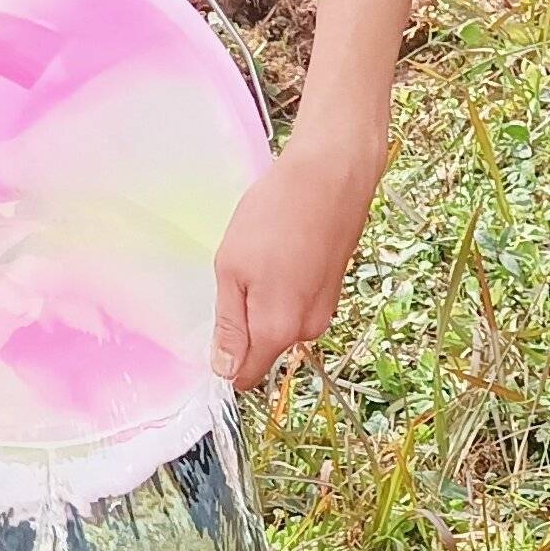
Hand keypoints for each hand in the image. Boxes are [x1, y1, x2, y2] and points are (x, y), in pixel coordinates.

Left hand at [210, 123, 382, 387]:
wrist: (332, 175)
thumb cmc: (277, 215)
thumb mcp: (232, 269)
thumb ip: (229, 324)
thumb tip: (225, 370)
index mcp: (277, 331)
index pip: (246, 376)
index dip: (226, 359)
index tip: (216, 325)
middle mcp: (307, 331)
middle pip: (263, 348)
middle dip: (245, 322)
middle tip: (238, 274)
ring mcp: (324, 311)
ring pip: (280, 324)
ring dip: (266, 302)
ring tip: (266, 256)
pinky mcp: (333, 291)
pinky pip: (297, 304)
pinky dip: (286, 287)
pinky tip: (284, 251)